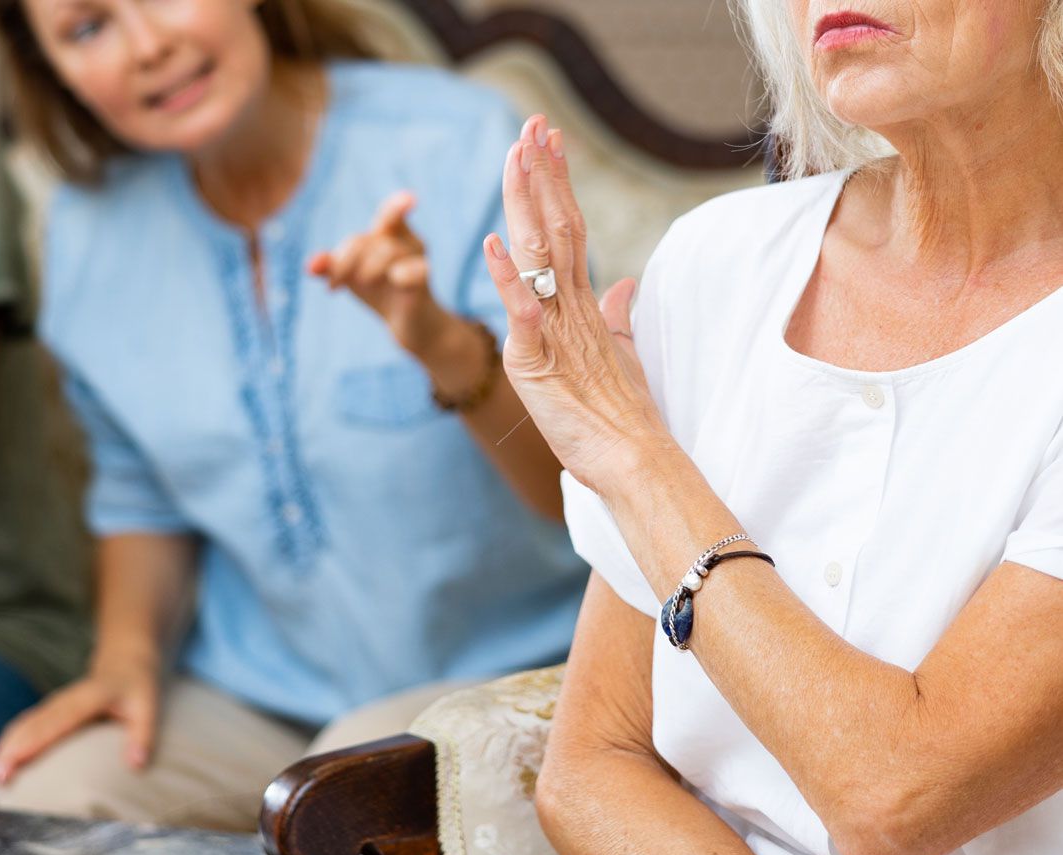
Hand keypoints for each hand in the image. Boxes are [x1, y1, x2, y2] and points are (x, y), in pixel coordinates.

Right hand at [0, 653, 159, 784]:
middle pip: (30, 725)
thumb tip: (136, 765)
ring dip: (2, 748)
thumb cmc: (138, 690)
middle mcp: (63, 701)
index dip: (31, 743)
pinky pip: (24, 728)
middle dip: (7, 750)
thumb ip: (143, 736)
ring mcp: (53, 706)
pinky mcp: (48, 713)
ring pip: (22, 726)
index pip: (54, 723)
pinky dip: (8, 745)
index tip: (12, 762)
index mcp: (85, 699)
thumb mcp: (148, 709)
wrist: (125, 664)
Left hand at [308, 191, 454, 358]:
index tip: (410, 200)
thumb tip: (309, 266)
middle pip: (371, 240)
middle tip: (335, 282)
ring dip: (366, 269)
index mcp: (391, 234)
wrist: (407, 324)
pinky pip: (415, 271)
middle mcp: (408, 242)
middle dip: (346, 259)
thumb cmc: (379, 291)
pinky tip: (395, 278)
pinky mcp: (423, 283)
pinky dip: (402, 273)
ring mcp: (418, 261)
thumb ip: (331, 266)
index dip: (397, 206)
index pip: (391, 214)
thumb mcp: (352, 276)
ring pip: (388, 252)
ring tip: (359, 285)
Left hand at [483, 114, 669, 493]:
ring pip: (540, 255)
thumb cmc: (621, 414)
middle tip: (533, 125)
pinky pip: (522, 314)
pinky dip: (507, 279)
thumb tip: (622, 287)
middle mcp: (569, 309)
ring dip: (526, 204)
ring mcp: (555, 331)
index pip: (569, 231)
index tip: (549, 144)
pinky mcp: (537, 362)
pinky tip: (492, 244)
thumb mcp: (616, 356)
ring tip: (516, 157)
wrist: (633, 457)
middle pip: (556, 228)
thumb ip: (614, 317)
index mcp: (581, 305)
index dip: (557, 186)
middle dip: (542, 175)